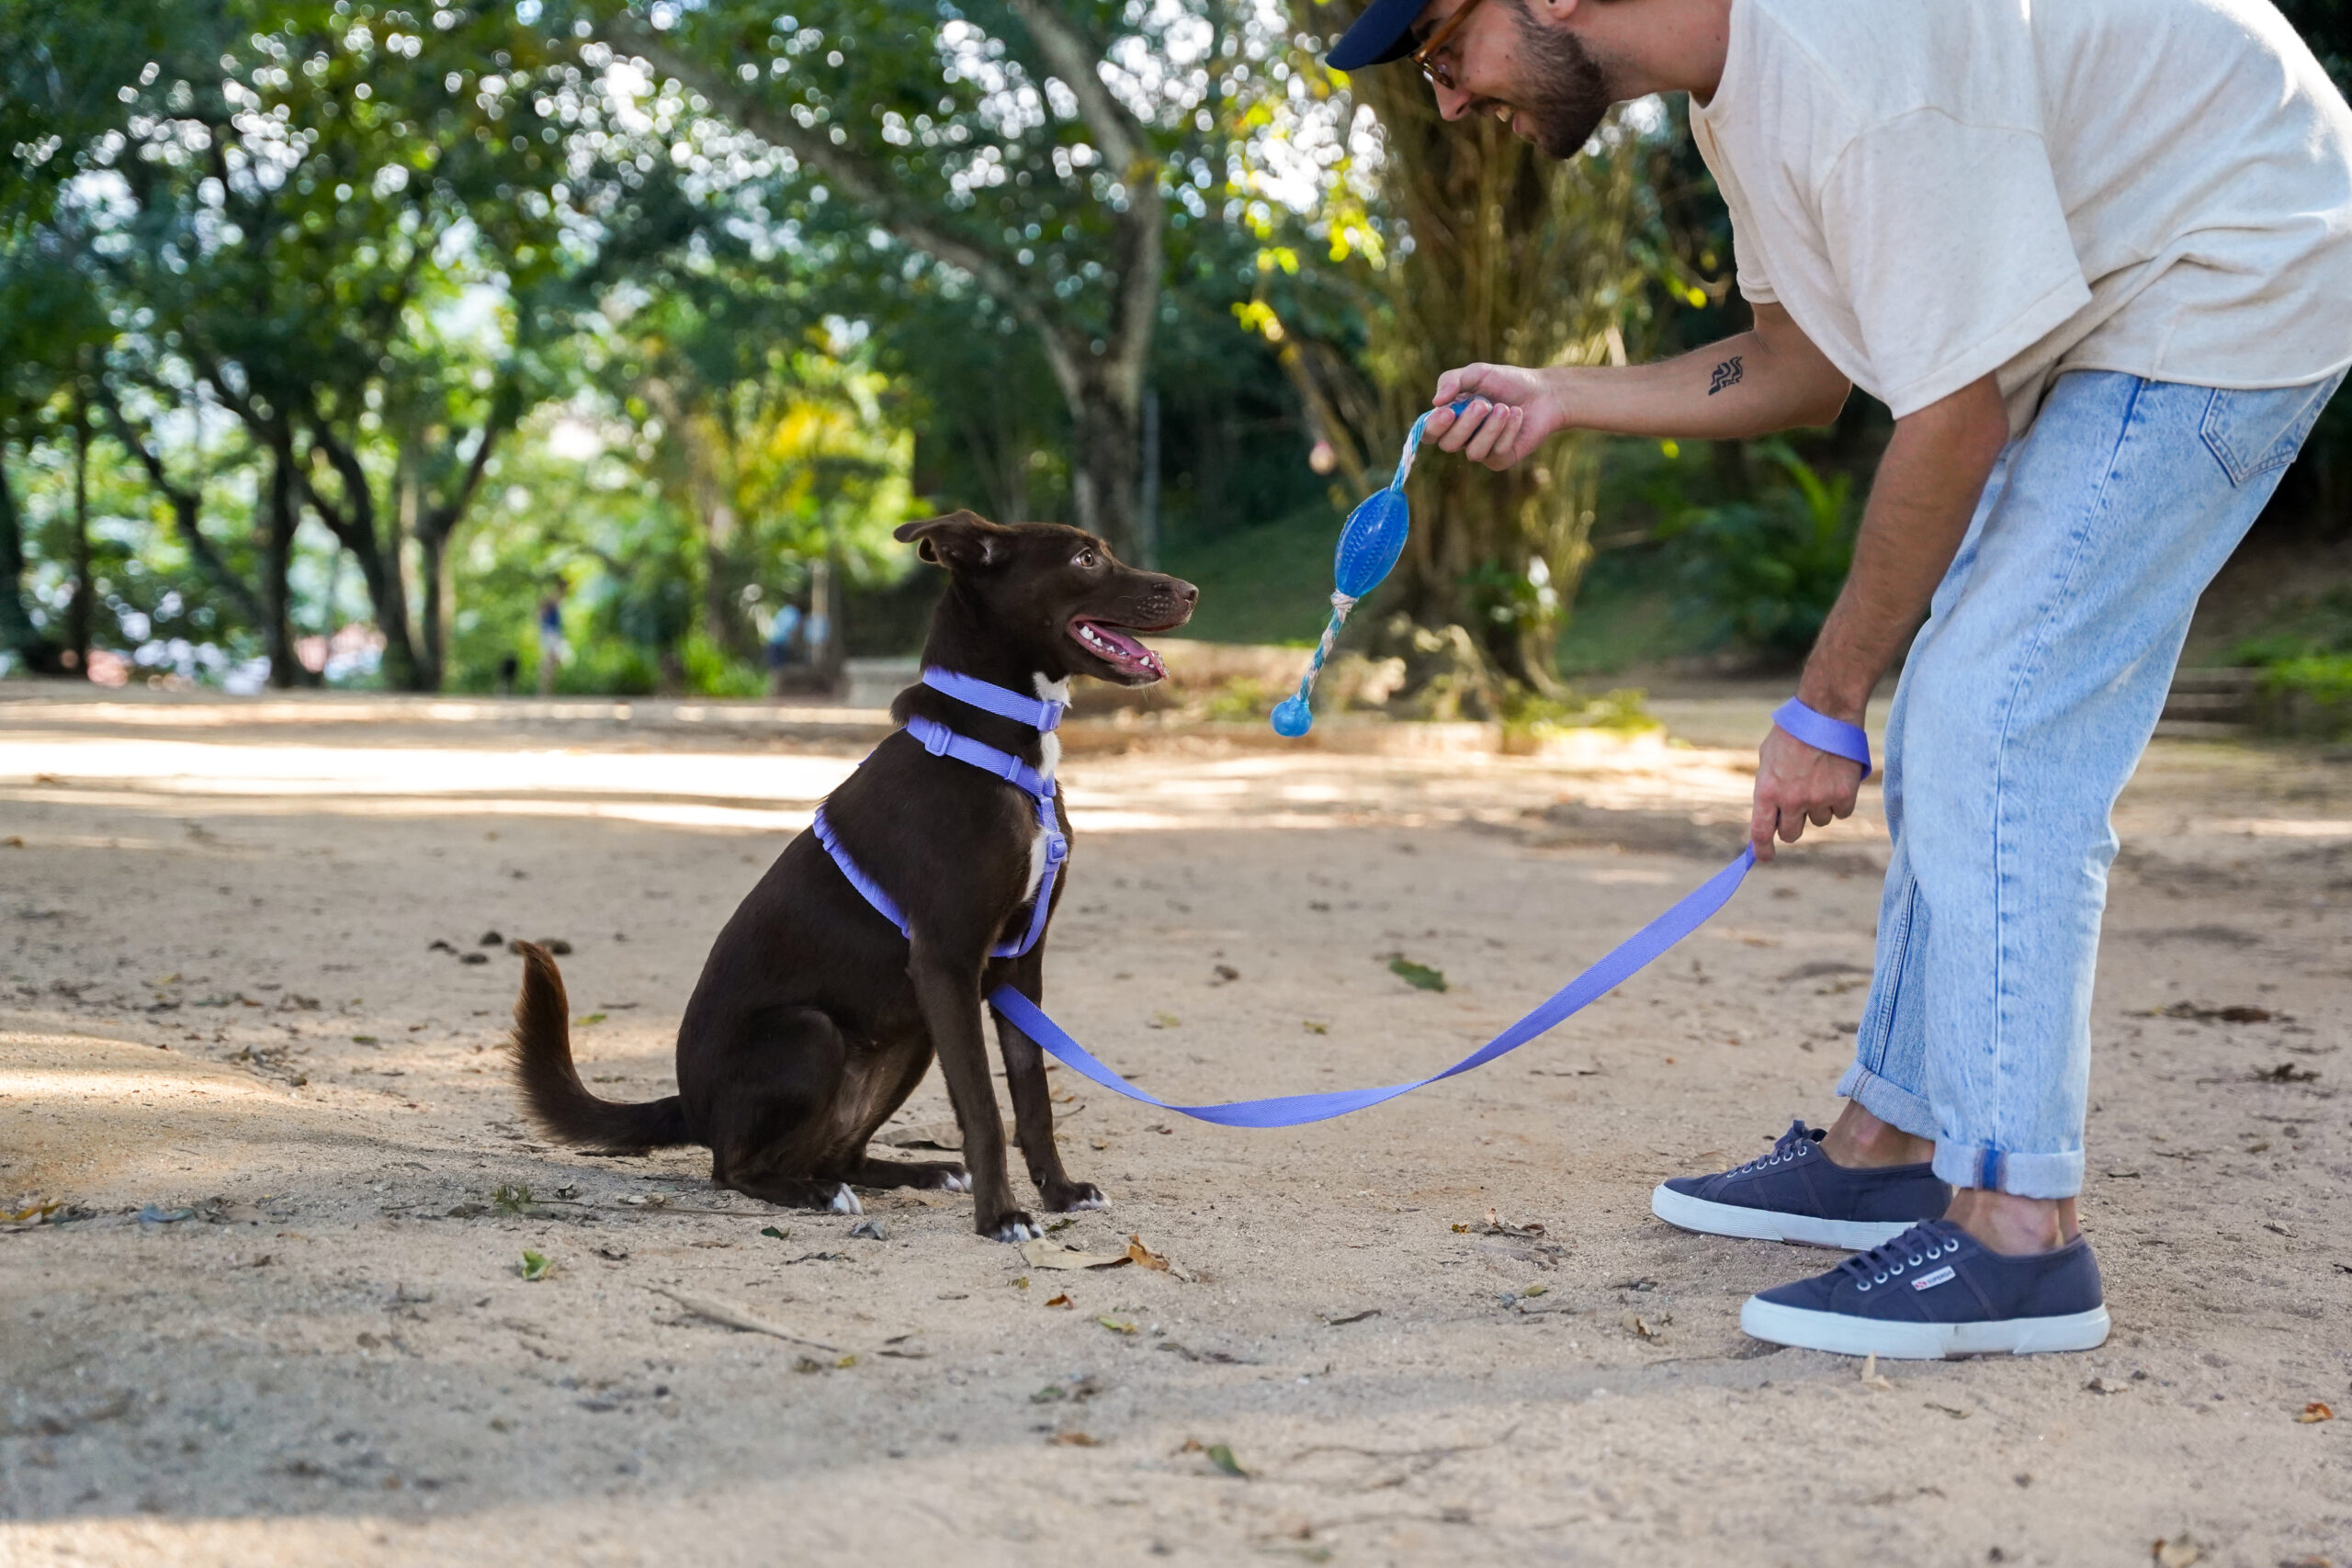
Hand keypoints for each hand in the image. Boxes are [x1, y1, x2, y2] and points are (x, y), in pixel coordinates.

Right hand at [1426, 363, 1560, 469]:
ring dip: (1490, 428)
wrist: (1543, 392)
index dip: (1434, 427)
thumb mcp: (1477, 373)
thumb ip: (1452, 381)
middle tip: (1483, 404)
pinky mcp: (1501, 459)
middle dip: (1465, 424)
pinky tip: (1517, 415)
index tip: (1447, 412)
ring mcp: (1481, 450)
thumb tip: (1435, 402)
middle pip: (1448, 445)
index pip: (1430, 432)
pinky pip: (1496, 453)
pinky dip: (1508, 431)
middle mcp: (1462, 438)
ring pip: (1473, 453)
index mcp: (1451, 418)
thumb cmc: (1507, 382)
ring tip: (1504, 408)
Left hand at [1749, 724, 1862, 862]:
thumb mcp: (1768, 758)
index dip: (1762, 850)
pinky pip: (1841, 812)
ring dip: (1819, 808)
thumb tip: (1770, 816)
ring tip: (1820, 778)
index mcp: (1766, 791)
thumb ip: (1768, 788)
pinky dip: (1840, 800)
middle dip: (1793, 825)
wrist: (1826, 712)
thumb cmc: (1793, 732)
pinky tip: (1837, 778)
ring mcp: (1818, 799)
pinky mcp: (1844, 795)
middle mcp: (1791, 800)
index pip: (1761, 833)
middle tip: (1799, 806)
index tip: (1765, 857)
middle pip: (1791, 834)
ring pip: (1819, 822)